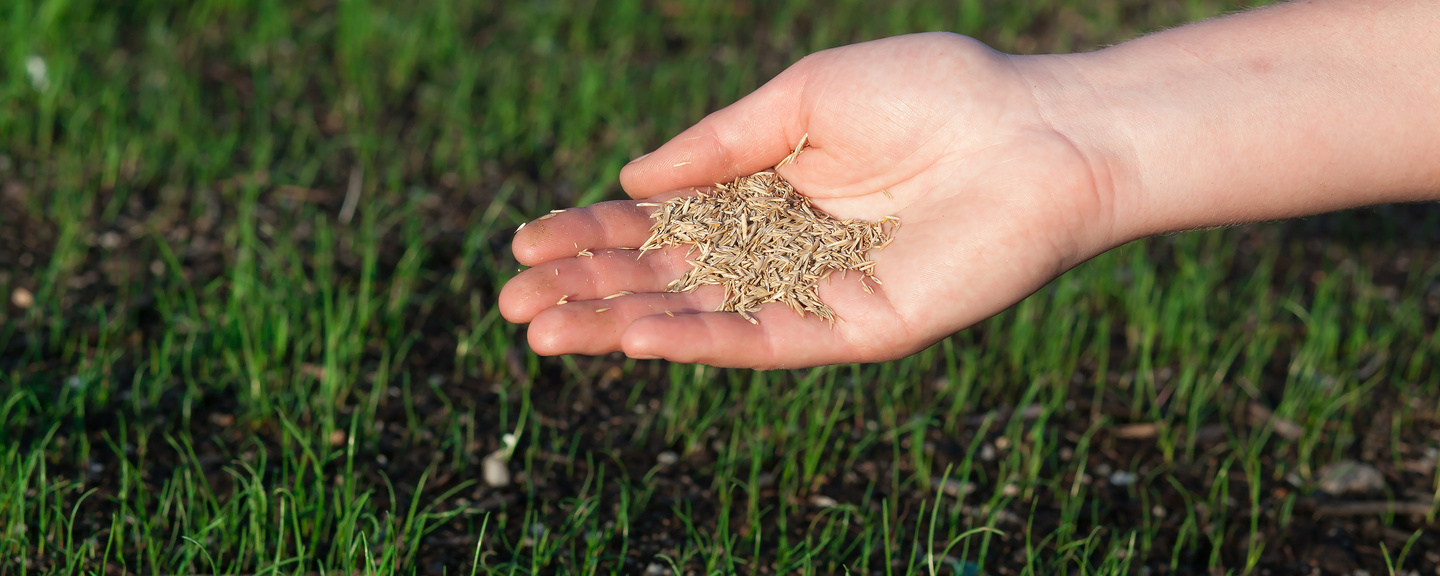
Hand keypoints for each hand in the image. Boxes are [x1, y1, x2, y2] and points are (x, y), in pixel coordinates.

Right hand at [499, 33, 1116, 368]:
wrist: (1040, 132)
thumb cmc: (935, 93)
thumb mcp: (806, 96)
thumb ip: (720, 143)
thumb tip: (631, 179)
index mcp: (769, 192)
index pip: (662, 224)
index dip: (593, 234)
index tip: (526, 240)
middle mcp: (783, 251)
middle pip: (668, 278)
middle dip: (590, 289)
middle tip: (513, 302)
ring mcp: (816, 295)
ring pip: (702, 317)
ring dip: (622, 326)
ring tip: (545, 334)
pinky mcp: (855, 329)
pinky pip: (765, 340)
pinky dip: (700, 340)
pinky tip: (637, 336)